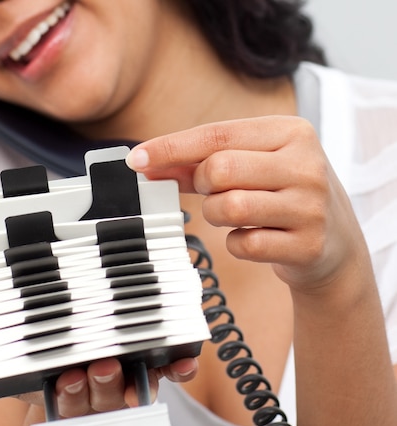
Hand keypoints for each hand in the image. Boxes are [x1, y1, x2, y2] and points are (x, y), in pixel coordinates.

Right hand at [0, 357, 197, 415]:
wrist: (81, 402)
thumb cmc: (50, 386)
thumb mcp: (20, 384)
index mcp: (67, 402)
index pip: (67, 402)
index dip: (69, 394)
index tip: (67, 380)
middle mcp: (100, 399)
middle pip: (104, 396)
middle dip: (102, 385)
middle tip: (102, 369)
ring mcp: (127, 388)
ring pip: (135, 388)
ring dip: (141, 380)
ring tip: (145, 369)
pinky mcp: (151, 375)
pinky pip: (168, 375)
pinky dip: (178, 369)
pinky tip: (186, 362)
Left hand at [126, 115, 364, 293]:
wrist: (335, 242)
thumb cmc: (284, 196)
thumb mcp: (254, 168)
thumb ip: (203, 163)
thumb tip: (150, 165)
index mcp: (292, 132)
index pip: (217, 135)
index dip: (171, 147)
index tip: (136, 159)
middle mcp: (305, 165)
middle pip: (219, 170)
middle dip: (202, 186)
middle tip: (213, 192)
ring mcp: (310, 206)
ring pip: (228, 207)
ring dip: (216, 215)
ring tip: (235, 215)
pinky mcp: (307, 245)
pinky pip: (243, 245)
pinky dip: (237, 244)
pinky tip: (254, 238)